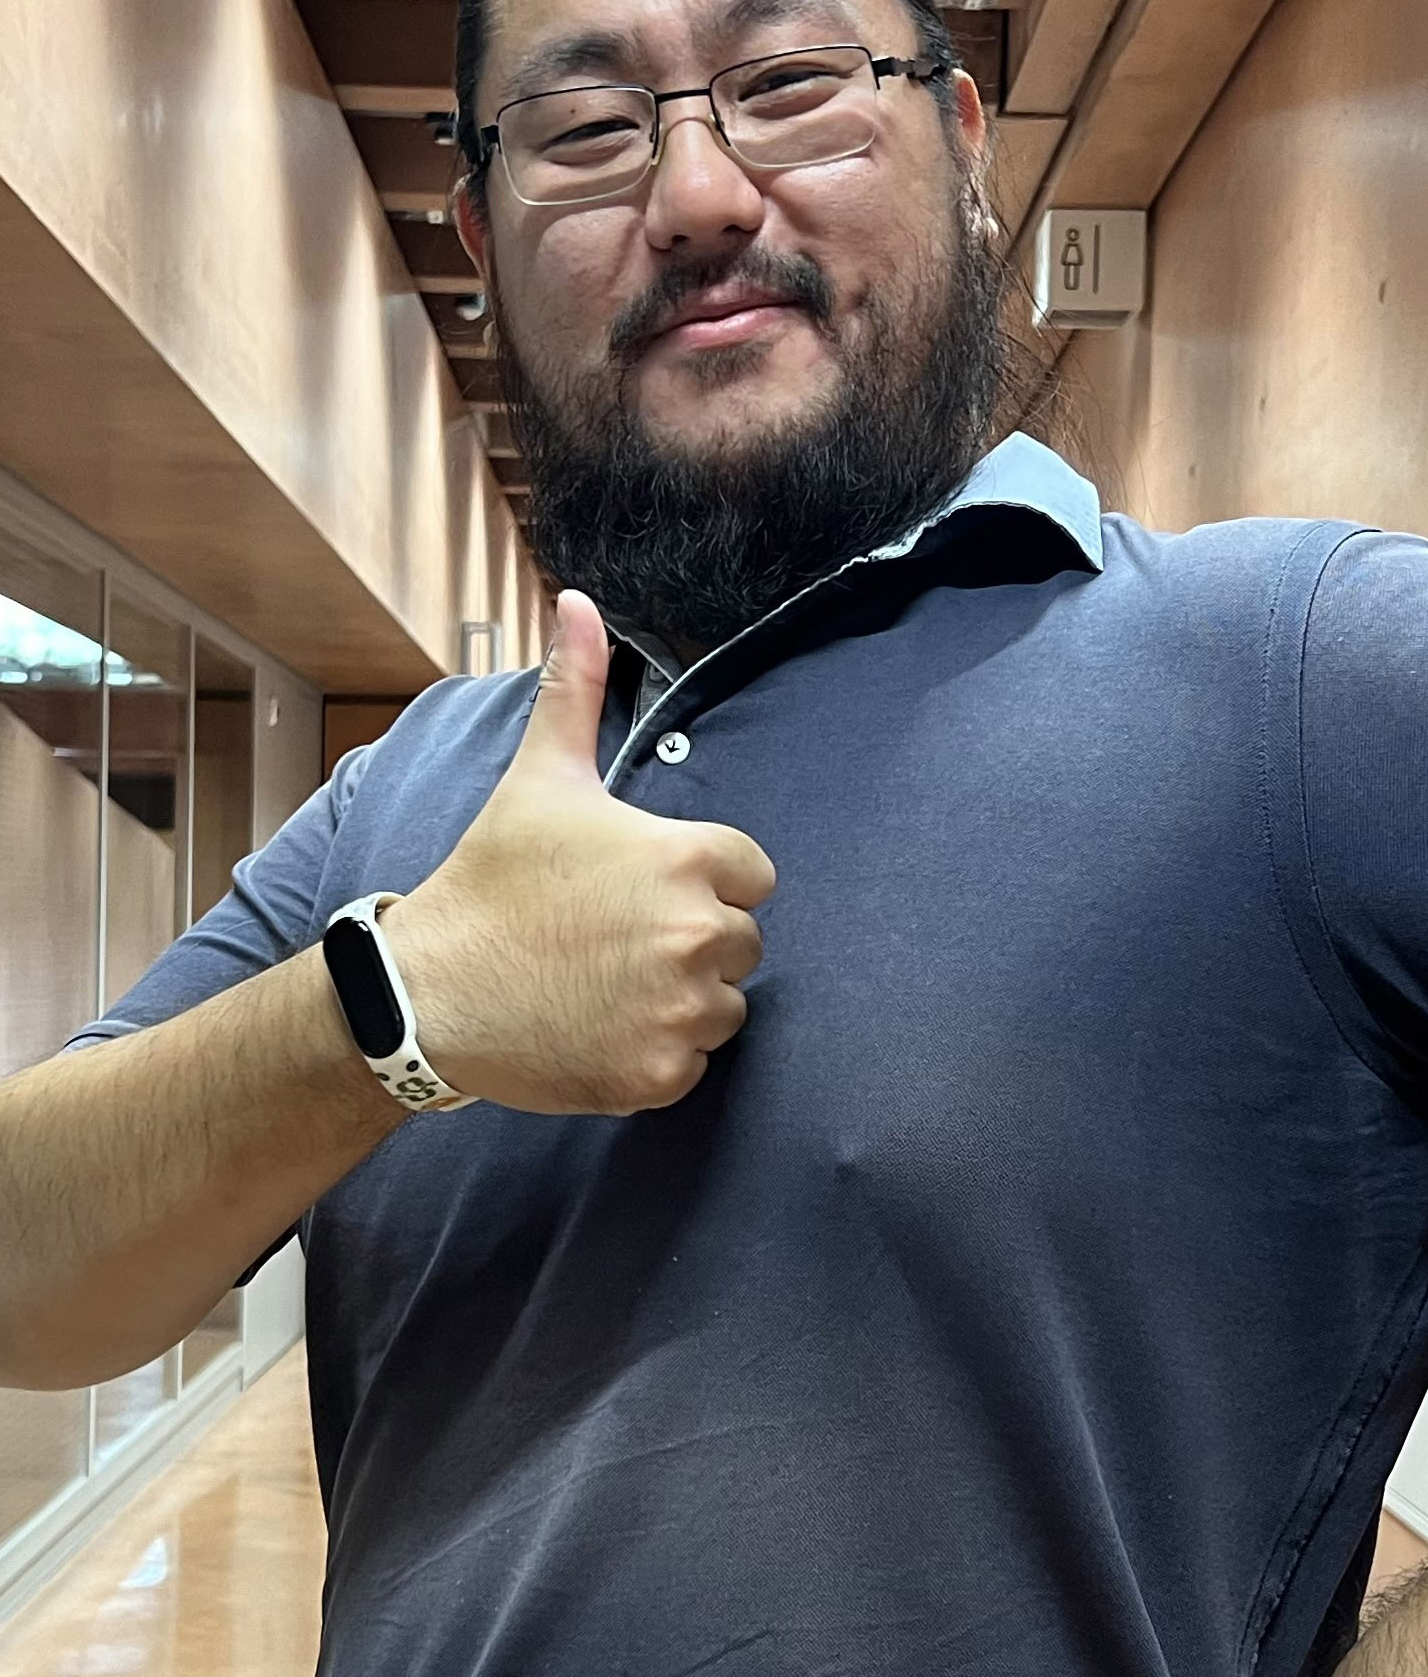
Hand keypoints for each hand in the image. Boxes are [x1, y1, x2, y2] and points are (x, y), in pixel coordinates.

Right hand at [379, 591, 773, 1114]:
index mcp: (692, 858)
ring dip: (681, 1000)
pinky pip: (694, 1063)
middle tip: (613, 940)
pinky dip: (657, 1055)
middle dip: (692, 940)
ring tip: (606, 984)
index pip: (751, 874)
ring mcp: (682, 1010)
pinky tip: (601, 1030)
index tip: (639, 889)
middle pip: (742, 941)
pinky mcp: (661, 1075)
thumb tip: (581, 602)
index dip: (701, 880)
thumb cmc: (490, 879)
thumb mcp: (540, 777)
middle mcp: (701, 933)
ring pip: (724, 1005)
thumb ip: (576, 688)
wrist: (426, 991)